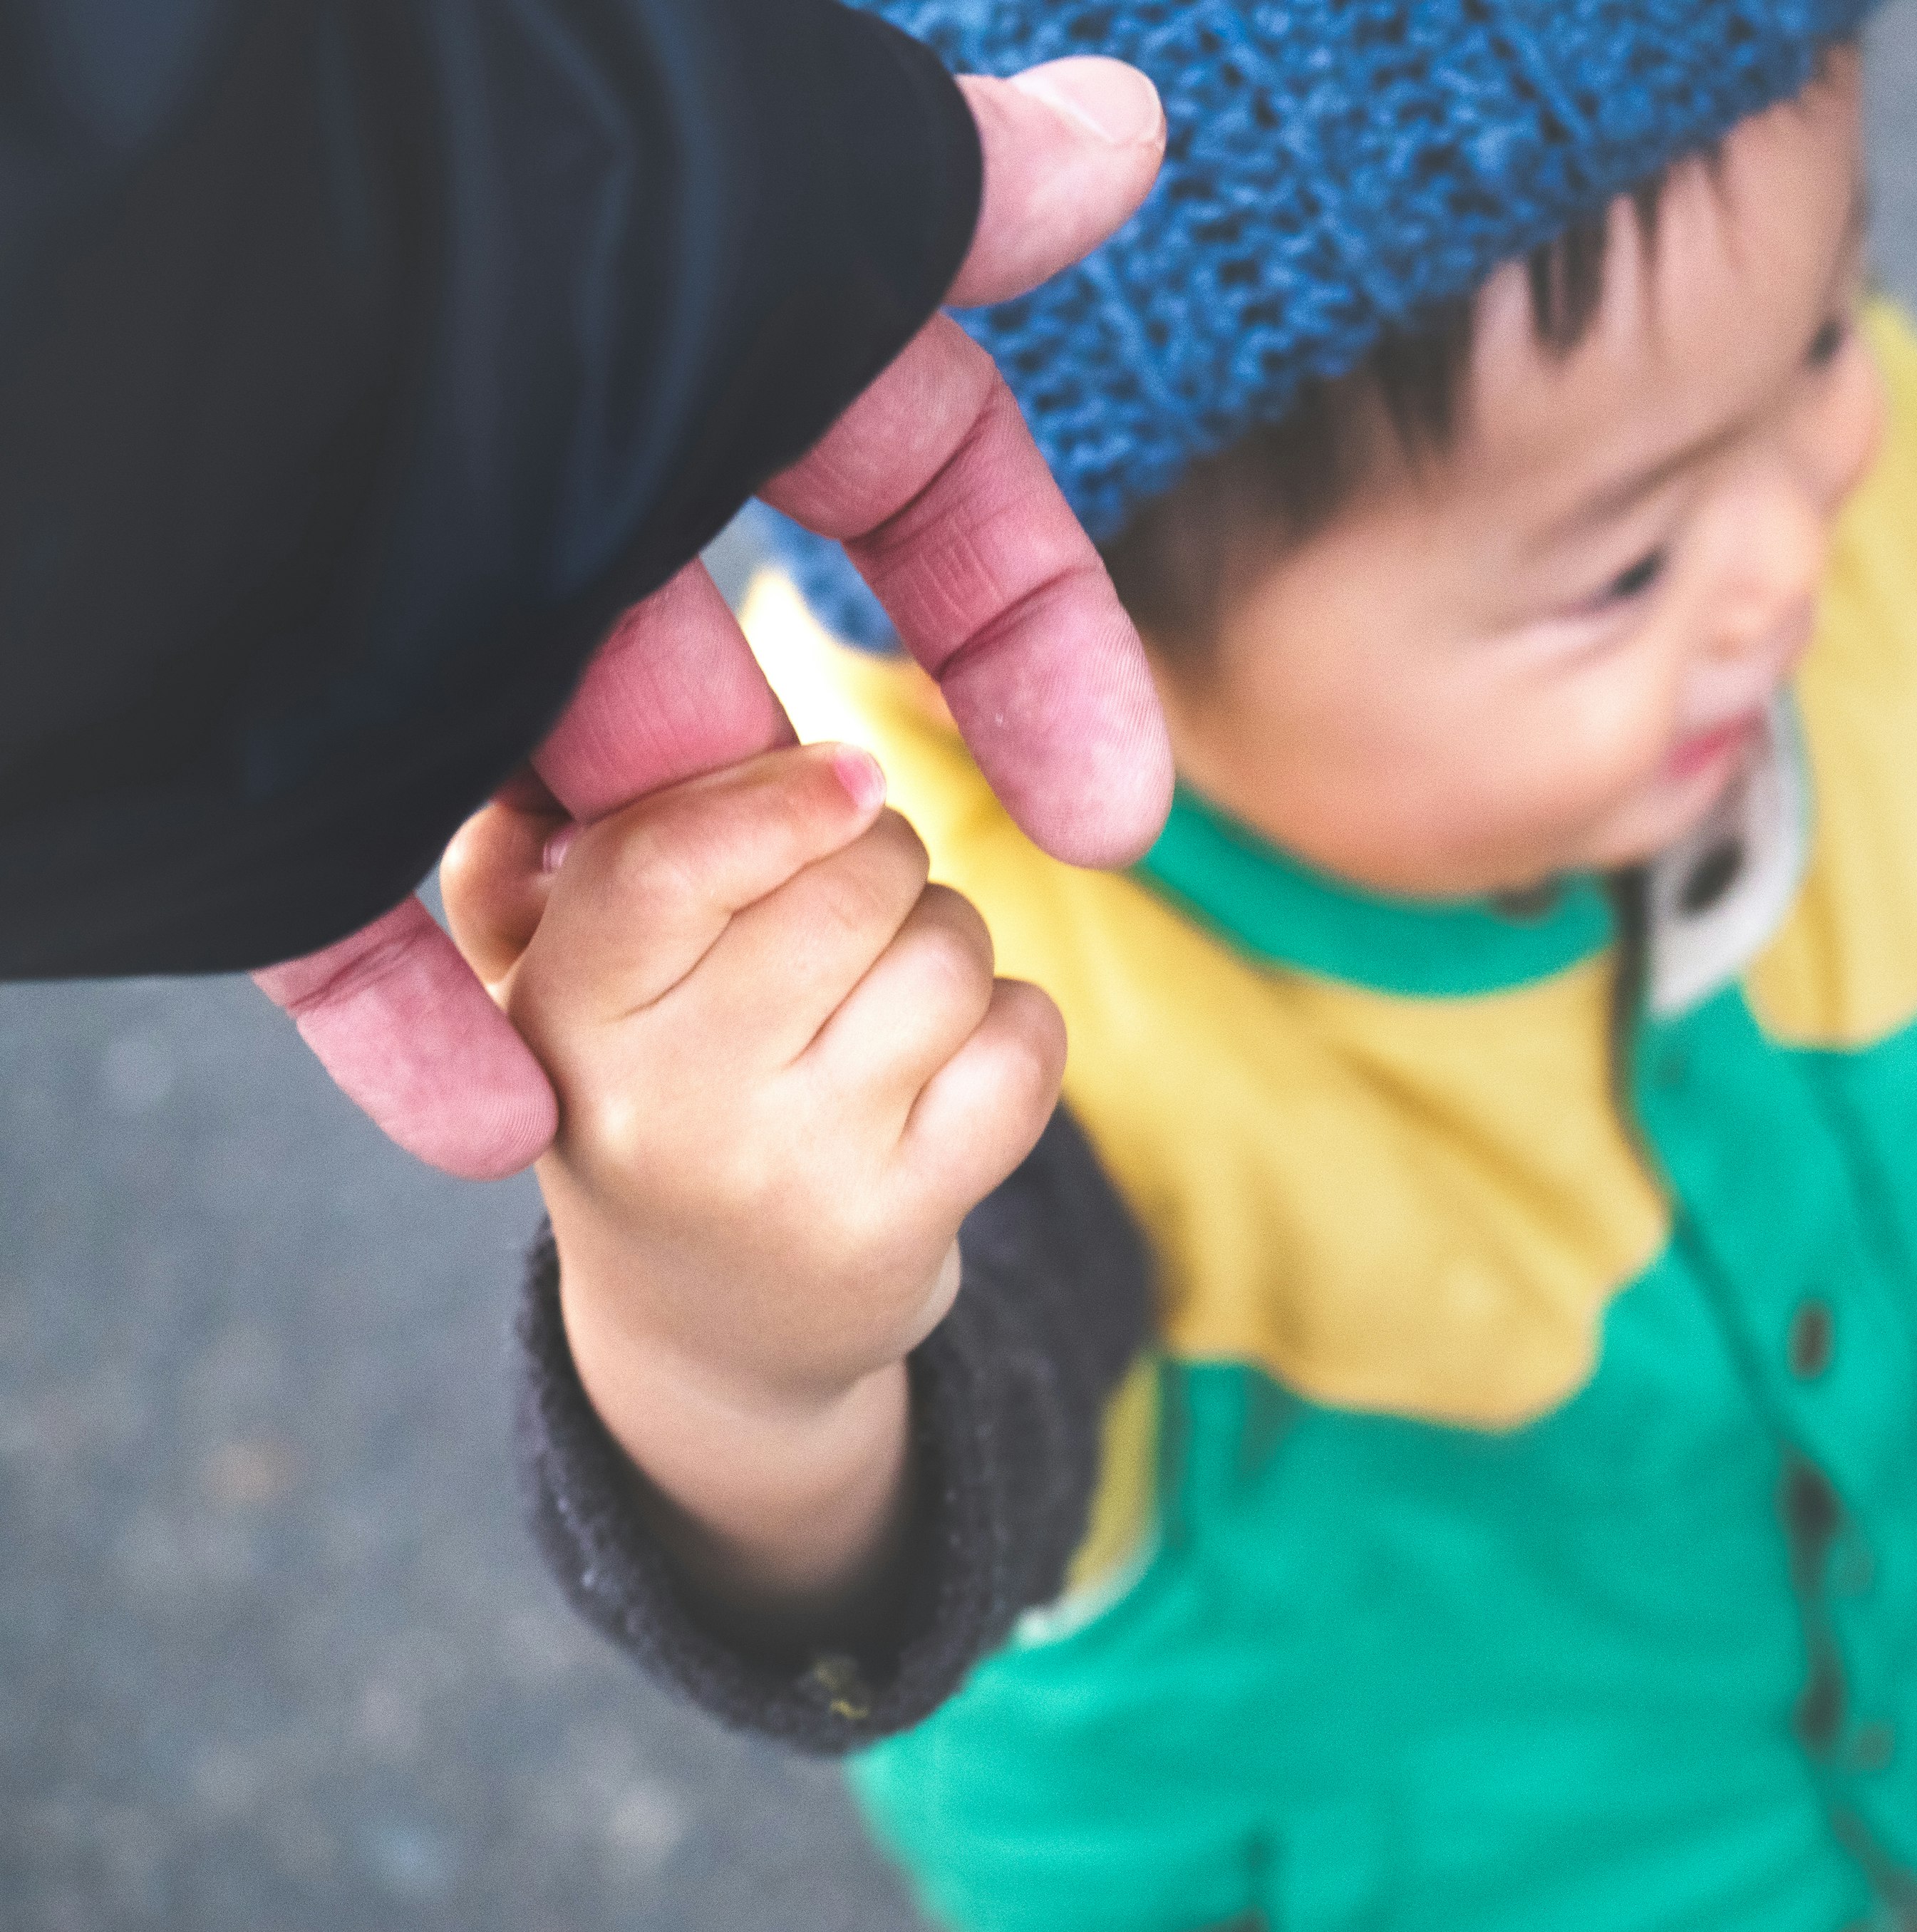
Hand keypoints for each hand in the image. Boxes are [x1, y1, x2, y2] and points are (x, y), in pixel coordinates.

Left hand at [256, 58, 1170, 1179]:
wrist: (64, 234)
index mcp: (680, 341)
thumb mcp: (745, 194)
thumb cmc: (452, 176)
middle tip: (870, 906)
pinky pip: (327, 909)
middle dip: (815, 815)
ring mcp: (387, 614)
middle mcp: (542, 473)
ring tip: (708, 1036)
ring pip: (553, 811)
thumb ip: (923, 200)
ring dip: (651, 940)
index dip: (1031, 641)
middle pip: (735, 681)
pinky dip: (418, 1026)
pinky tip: (502, 1131)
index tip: (1106, 815)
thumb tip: (1125, 130)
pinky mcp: (229, 738)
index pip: (916, 484)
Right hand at [441, 742, 1063, 1606]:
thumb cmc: (652, 1087)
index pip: (667, 863)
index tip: (847, 774)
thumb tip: (693, 708)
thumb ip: (585, 830)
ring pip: (948, 956)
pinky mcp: (898, 1225)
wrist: (706, 1328)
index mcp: (565, 1012)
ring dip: (949, 945)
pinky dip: (1015, 1027)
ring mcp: (788, 1175)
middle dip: (883, 861)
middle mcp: (666, 1103)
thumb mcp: (575, 971)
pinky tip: (954, 1064)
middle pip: (849, 886)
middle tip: (857, 903)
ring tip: (889, 998)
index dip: (783, 794)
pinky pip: (1023, 1043)